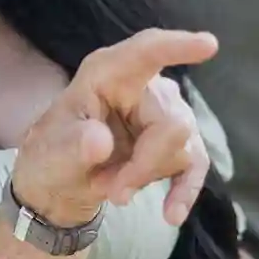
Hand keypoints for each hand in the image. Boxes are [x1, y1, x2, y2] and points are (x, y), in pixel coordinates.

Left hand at [11, 28, 217, 227]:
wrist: (60, 187)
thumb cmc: (51, 156)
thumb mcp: (49, 154)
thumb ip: (72, 147)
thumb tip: (101, 141)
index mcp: (107, 74)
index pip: (145, 52)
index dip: (176, 46)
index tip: (208, 44)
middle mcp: (143, 87)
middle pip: (170, 120)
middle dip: (144, 163)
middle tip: (111, 189)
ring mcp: (165, 114)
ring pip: (182, 146)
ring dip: (147, 177)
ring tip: (112, 189)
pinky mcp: (177, 144)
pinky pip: (195, 164)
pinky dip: (184, 191)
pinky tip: (172, 214)